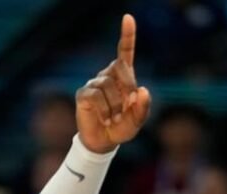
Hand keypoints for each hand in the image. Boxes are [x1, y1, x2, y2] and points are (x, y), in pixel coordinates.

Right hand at [75, 14, 151, 153]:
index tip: (128, 17)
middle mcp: (107, 76)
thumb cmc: (121, 128)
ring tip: (114, 118)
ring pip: (108, 85)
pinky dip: (104, 110)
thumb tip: (142, 90)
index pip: (125, 52)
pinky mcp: (83, 94)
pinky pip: (96, 96)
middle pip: (119, 66)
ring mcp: (94, 84)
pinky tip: (105, 119)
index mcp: (123, 77)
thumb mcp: (137, 121)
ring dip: (116, 105)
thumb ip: (143, 107)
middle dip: (127, 85)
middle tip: (129, 103)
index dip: (127, 35)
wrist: (103, 142)